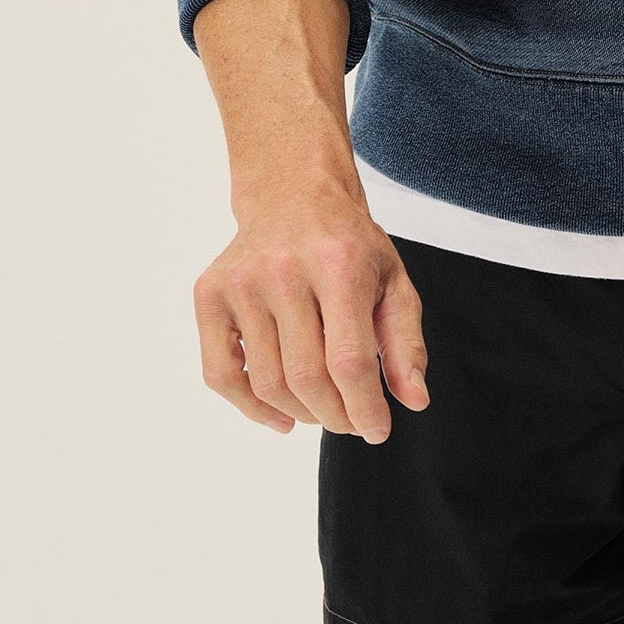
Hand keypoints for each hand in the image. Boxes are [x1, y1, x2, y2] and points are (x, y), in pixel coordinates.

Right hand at [192, 185, 428, 440]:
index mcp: (338, 263)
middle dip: (336, 416)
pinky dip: (249, 408)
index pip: (349, 361)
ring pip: (266, 383)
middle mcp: (283, 270)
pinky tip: (280, 415)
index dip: (365, 408)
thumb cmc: (348, 244)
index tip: (378, 429)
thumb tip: (413, 401)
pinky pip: (220, 374)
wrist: (293, 194)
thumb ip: (406, 342)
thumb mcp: (393, 281)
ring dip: (300, 414)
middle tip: (351, 421)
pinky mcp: (209, 294)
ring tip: (323, 411)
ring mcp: (240, 282)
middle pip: (307, 378)